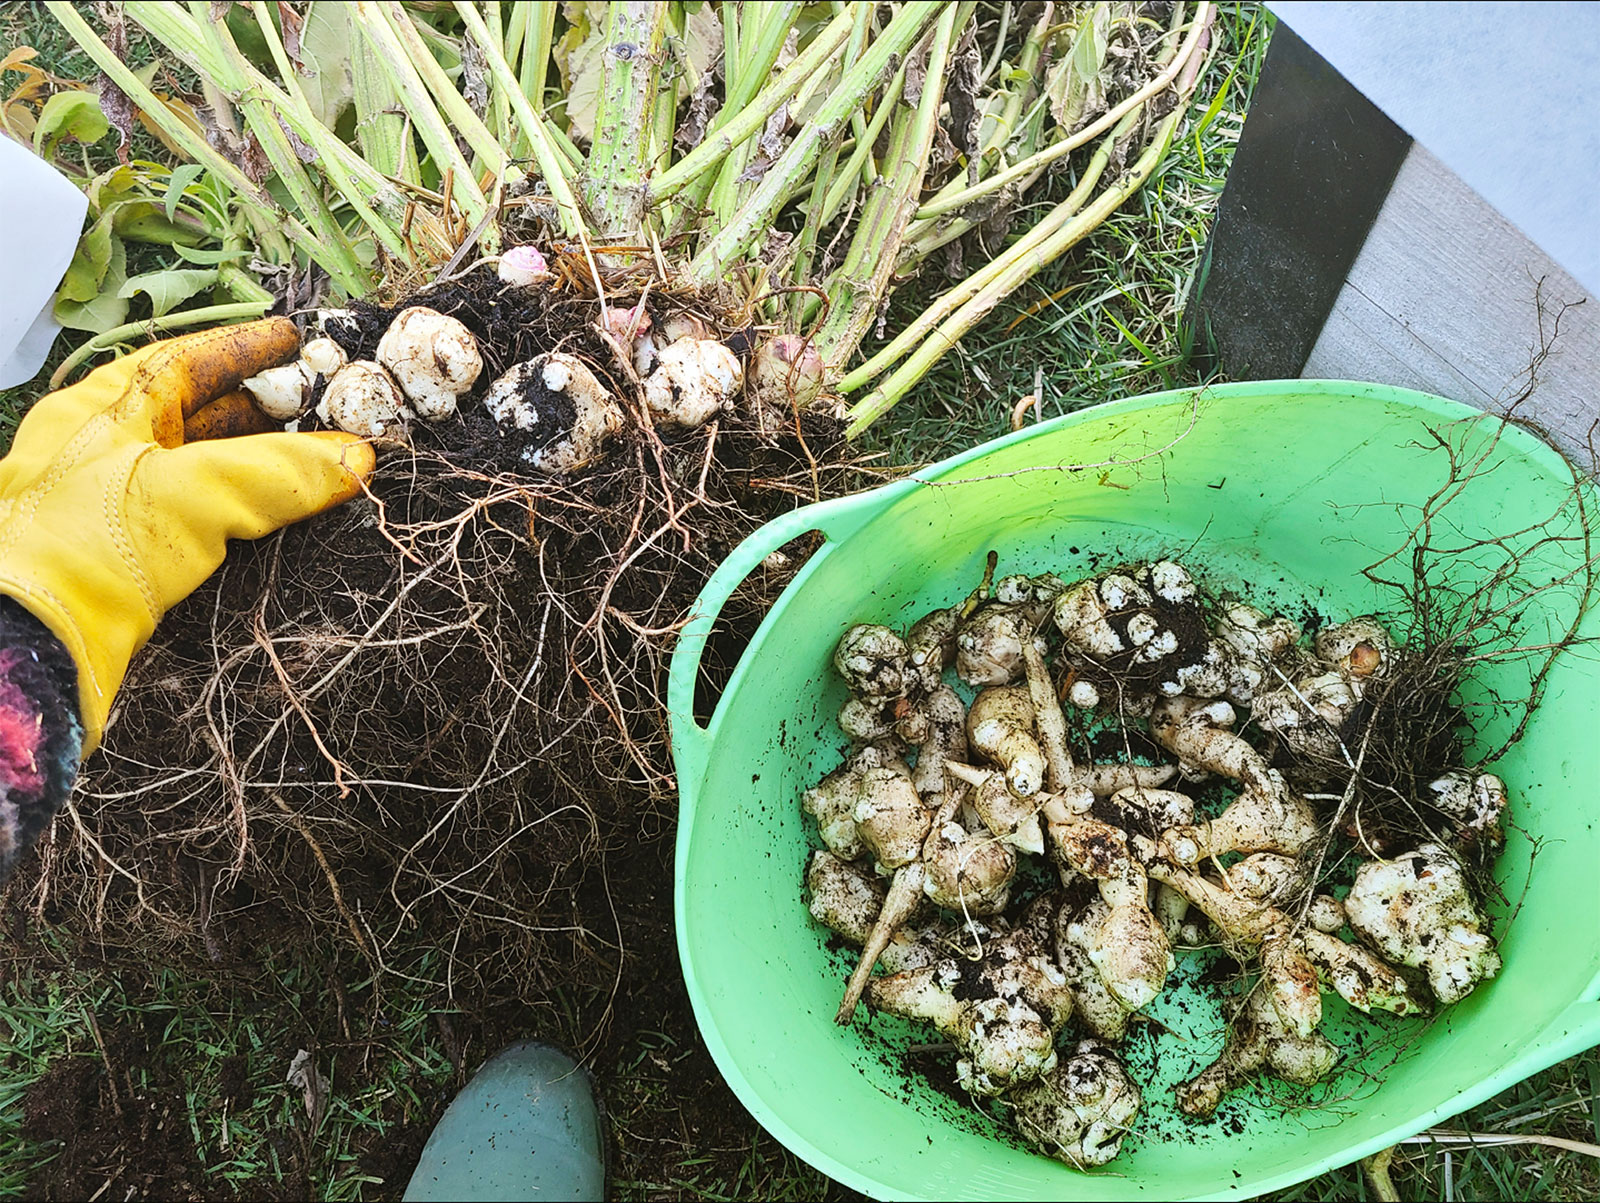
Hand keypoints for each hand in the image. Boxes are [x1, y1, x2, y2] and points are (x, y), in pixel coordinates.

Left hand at [0, 318, 375, 753]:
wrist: (31, 644)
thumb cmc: (83, 548)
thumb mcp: (188, 494)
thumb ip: (277, 473)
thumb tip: (355, 459)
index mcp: (99, 412)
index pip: (180, 361)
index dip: (241, 347)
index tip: (293, 339)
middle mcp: (100, 450)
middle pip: (194, 413)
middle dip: (262, 408)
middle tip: (323, 407)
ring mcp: (111, 505)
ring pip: (198, 467)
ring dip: (257, 463)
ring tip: (317, 461)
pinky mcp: (127, 559)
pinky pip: (198, 518)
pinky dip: (243, 511)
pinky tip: (276, 517)